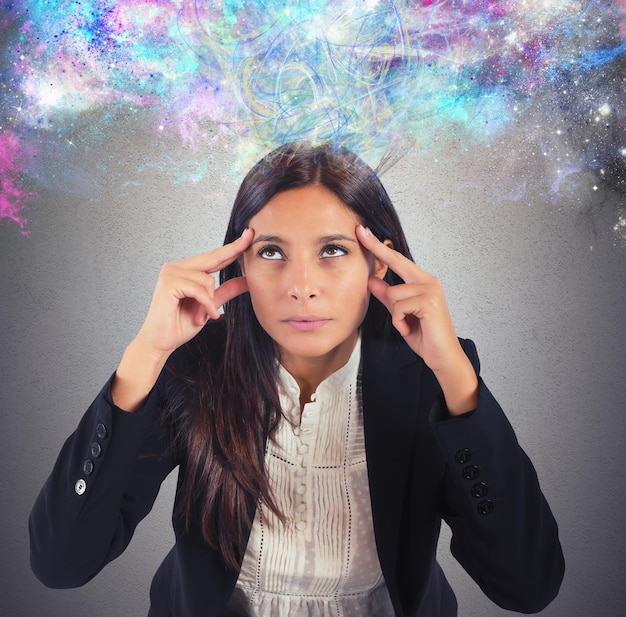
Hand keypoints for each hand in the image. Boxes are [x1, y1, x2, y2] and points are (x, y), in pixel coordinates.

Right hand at [112, 229, 252, 411]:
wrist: (161, 342)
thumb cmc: (180, 324)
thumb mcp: (210, 305)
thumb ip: (226, 291)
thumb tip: (246, 280)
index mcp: (185, 269)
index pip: (213, 256)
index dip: (232, 247)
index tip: (249, 235)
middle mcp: (176, 267)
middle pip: (212, 258)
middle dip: (233, 251)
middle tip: (250, 236)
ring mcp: (170, 273)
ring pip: (207, 279)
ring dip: (209, 302)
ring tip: (201, 316)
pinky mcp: (169, 283)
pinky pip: (199, 290)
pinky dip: (205, 305)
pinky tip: (202, 317)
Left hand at [356, 225, 477, 414]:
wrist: (442, 356)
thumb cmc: (425, 335)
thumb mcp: (399, 313)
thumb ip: (387, 296)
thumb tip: (370, 281)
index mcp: (422, 281)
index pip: (397, 261)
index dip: (379, 247)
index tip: (363, 232)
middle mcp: (428, 281)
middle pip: (396, 262)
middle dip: (377, 249)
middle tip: (360, 231)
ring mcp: (430, 290)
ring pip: (393, 293)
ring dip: (395, 313)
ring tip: (407, 324)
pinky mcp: (429, 302)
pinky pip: (399, 306)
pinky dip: (400, 321)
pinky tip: (410, 328)